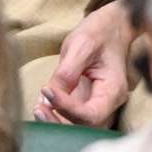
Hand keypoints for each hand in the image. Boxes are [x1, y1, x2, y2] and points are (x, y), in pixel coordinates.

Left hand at [36, 0, 134, 125]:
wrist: (112, 25)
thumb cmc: (100, 31)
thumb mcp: (82, 44)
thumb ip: (66, 72)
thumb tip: (49, 97)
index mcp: (113, 89)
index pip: (90, 114)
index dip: (67, 108)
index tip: (47, 92)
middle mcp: (109, 102)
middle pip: (84, 126)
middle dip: (59, 122)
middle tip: (38, 108)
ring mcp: (99, 104)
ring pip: (78, 126)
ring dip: (56, 123)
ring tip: (38, 108)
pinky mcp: (88, 102)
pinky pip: (73, 117)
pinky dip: (56, 116)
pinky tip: (42, 105)